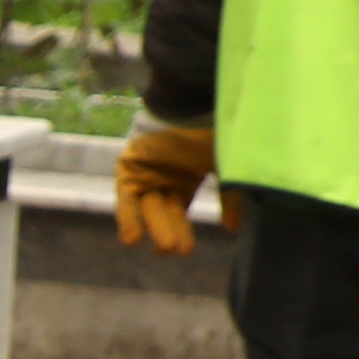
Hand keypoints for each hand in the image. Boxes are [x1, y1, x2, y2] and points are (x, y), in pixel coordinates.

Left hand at [113, 117, 216, 255]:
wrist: (191, 108)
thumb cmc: (212, 133)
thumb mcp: (225, 168)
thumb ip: (229, 197)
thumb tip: (232, 229)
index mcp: (185, 180)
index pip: (179, 213)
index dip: (181, 231)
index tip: (184, 249)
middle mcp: (163, 179)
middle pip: (164, 213)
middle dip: (169, 231)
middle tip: (174, 250)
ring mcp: (145, 174)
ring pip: (148, 207)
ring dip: (153, 227)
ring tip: (163, 248)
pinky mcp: (128, 168)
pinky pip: (126, 198)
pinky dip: (128, 218)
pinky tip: (131, 240)